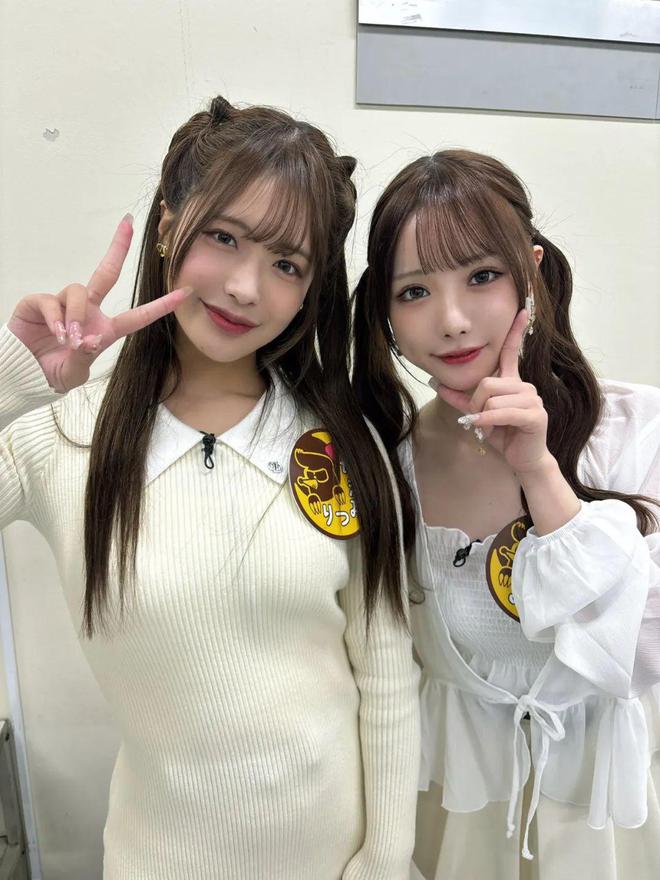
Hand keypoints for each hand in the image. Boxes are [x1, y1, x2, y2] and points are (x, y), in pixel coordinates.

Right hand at [7, 216, 191, 392]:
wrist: (23, 373)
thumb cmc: (52, 371)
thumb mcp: (75, 372)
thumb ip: (85, 357)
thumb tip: (91, 339)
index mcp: (105, 329)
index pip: (137, 316)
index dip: (160, 306)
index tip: (183, 293)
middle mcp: (87, 311)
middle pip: (106, 273)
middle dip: (117, 248)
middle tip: (127, 224)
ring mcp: (64, 304)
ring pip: (79, 292)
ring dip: (77, 315)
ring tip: (69, 339)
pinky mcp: (39, 302)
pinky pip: (53, 301)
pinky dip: (57, 318)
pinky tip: (56, 333)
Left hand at [436, 310, 551, 474]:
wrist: (523, 459)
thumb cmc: (503, 435)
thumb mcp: (478, 414)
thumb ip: (462, 399)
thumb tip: (437, 384)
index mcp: (513, 382)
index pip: (512, 351)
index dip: (516, 330)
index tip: (522, 309)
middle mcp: (524, 386)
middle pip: (486, 382)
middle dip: (475, 403)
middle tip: (478, 419)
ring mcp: (532, 399)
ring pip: (491, 398)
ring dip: (482, 417)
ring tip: (489, 428)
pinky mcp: (535, 415)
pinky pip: (500, 412)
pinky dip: (487, 422)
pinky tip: (486, 430)